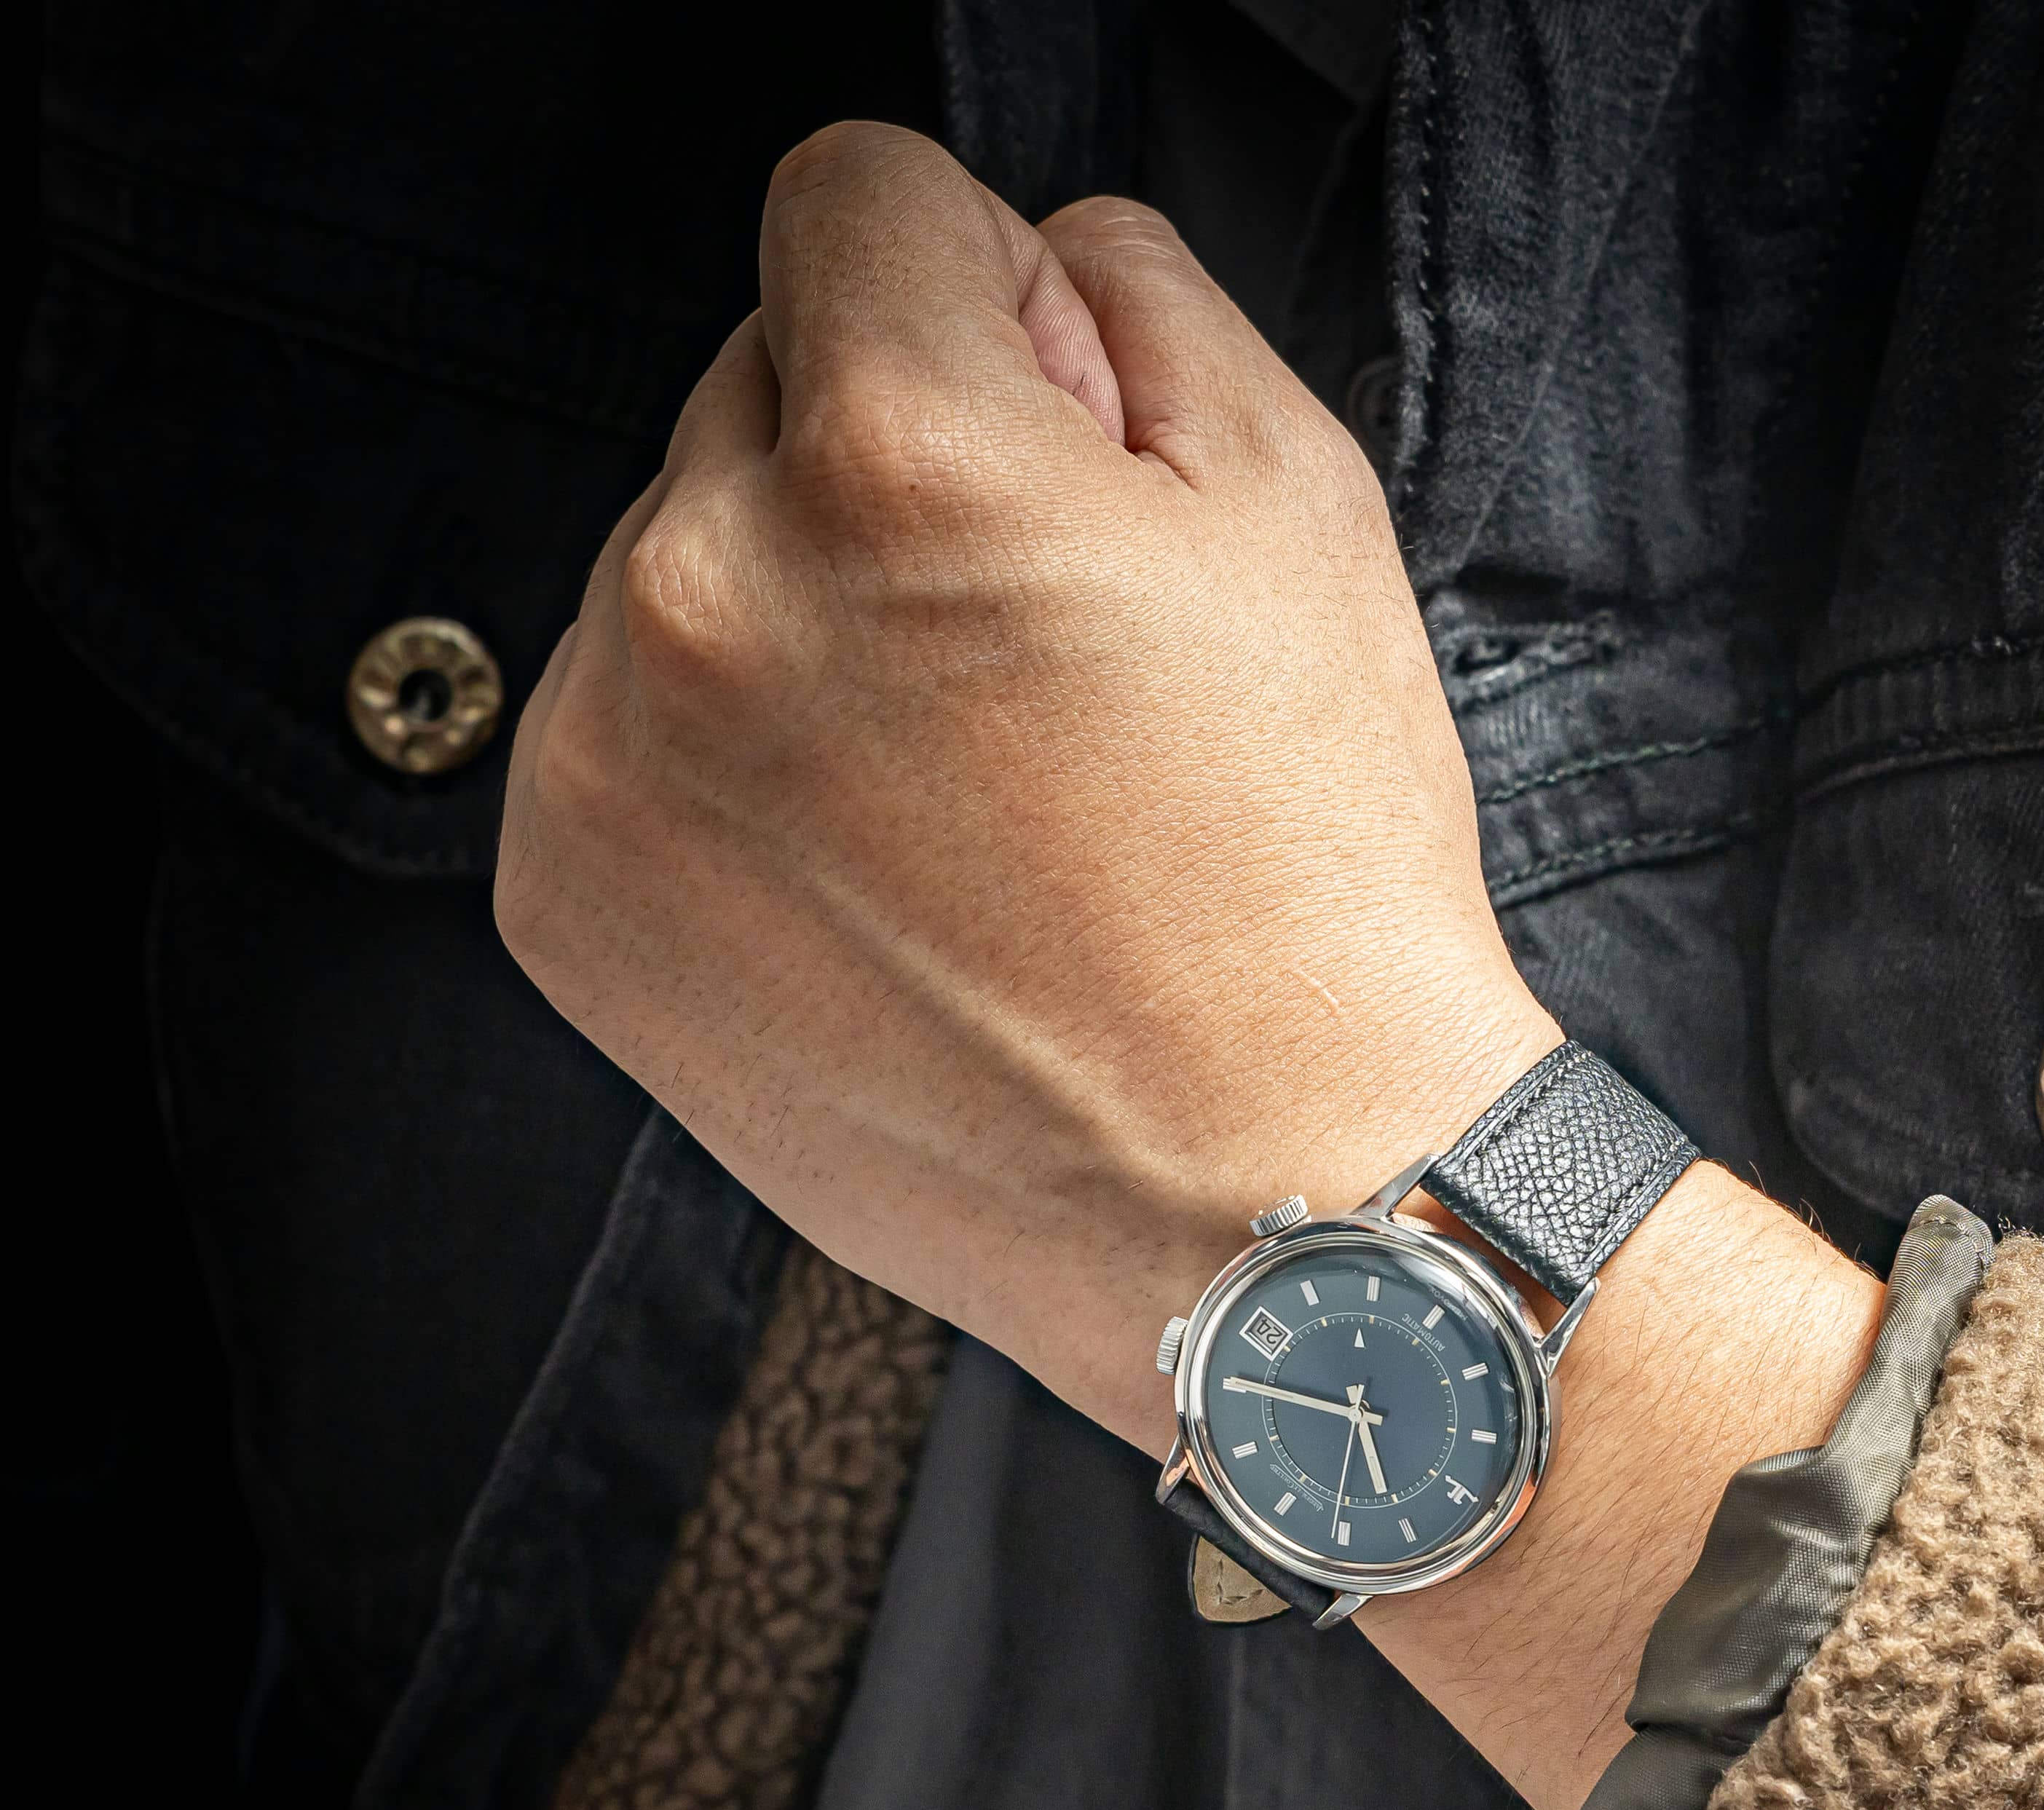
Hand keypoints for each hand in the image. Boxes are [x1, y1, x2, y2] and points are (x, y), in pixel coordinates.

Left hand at [499, 121, 1883, 1809]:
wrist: (1264, 1213)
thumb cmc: (1309, 890)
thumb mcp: (1301, 511)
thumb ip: (1129, 298)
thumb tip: (1010, 268)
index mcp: (900, 454)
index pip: (851, 196)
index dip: (979, 296)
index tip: (1041, 427)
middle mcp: (707, 587)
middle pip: (751, 388)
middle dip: (880, 470)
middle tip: (1030, 667)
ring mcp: (614, 759)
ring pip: (675, 565)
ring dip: (789, 626)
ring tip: (961, 807)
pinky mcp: (567, 901)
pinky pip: (616, 731)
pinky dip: (721, 771)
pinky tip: (871, 882)